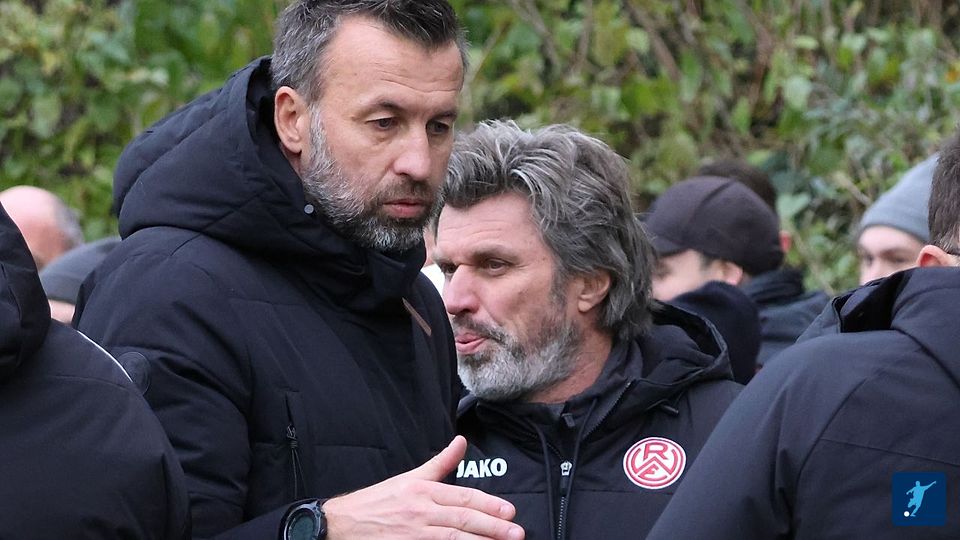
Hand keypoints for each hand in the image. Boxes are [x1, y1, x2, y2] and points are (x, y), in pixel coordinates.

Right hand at [322, 436, 523, 539]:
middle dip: (493, 527)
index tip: (510, 512)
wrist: (343, 524)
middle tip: (516, 533)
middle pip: (463, 520)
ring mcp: (414, 534)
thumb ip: (440, 463)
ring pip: (454, 539)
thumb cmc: (378, 501)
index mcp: (423, 490)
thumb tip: (462, 441)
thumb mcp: (410, 477)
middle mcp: (421, 512)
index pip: (463, 498)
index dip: (489, 505)